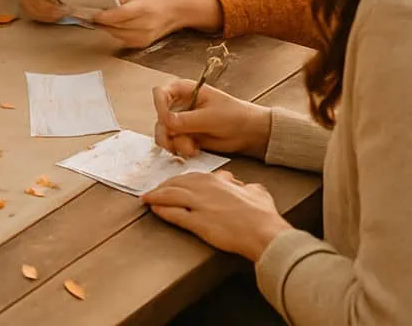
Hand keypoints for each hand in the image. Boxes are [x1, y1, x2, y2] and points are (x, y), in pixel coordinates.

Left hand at [91, 0, 189, 48]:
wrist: (178, 12)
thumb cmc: (159, 0)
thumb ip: (120, 0)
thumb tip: (102, 2)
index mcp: (143, 9)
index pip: (117, 16)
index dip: (102, 15)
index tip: (92, 13)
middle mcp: (144, 25)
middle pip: (114, 26)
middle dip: (102, 21)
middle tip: (92, 15)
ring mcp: (144, 37)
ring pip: (116, 34)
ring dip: (108, 27)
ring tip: (102, 19)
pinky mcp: (143, 44)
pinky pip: (122, 40)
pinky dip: (116, 33)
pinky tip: (115, 26)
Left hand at [142, 170, 291, 261]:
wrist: (264, 233)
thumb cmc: (263, 216)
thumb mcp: (257, 193)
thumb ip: (248, 187)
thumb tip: (246, 186)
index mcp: (217, 180)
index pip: (190, 177)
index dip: (178, 181)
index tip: (171, 184)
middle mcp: (204, 188)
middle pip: (176, 184)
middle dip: (162, 187)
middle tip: (153, 190)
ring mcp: (199, 205)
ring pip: (170, 196)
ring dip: (156, 196)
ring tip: (147, 198)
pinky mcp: (197, 223)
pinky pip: (174, 214)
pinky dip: (162, 211)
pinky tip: (154, 210)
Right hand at [153, 80, 271, 159]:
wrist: (248, 133)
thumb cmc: (233, 116)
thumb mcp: (210, 117)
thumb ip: (186, 120)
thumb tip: (166, 122)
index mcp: (183, 90)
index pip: (160, 93)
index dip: (160, 107)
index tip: (167, 121)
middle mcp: (179, 104)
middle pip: (159, 116)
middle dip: (166, 132)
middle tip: (173, 144)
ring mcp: (181, 121)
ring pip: (165, 133)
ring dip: (175, 144)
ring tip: (191, 149)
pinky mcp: (186, 135)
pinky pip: (174, 143)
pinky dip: (181, 149)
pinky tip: (195, 150)